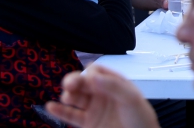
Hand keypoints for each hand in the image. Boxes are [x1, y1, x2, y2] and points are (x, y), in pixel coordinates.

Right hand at [45, 66, 160, 127]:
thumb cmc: (141, 118)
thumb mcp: (132, 99)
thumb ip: (114, 86)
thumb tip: (94, 77)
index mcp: (115, 83)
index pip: (96, 71)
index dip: (90, 73)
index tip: (91, 80)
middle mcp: (102, 94)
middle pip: (82, 82)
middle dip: (74, 81)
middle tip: (70, 85)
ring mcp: (94, 108)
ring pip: (75, 97)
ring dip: (68, 94)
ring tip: (67, 97)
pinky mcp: (88, 123)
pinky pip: (71, 115)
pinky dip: (60, 111)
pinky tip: (51, 107)